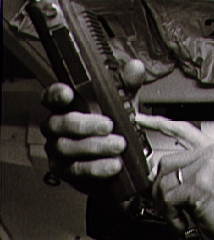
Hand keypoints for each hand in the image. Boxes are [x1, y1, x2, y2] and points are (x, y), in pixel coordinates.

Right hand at [41, 59, 145, 194]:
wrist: (121, 160)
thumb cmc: (116, 126)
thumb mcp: (125, 103)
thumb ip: (128, 84)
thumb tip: (135, 67)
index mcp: (67, 107)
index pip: (52, 97)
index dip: (56, 94)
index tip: (68, 93)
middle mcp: (57, 128)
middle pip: (59, 124)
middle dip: (83, 124)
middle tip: (108, 125)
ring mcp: (59, 151)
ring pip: (68, 148)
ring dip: (95, 147)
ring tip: (118, 145)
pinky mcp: (66, 172)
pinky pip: (77, 170)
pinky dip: (97, 167)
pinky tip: (114, 164)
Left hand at [138, 114, 213, 239]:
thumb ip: (191, 168)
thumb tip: (158, 171)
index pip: (183, 130)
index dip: (158, 123)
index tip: (141, 119)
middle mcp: (213, 154)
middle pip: (166, 162)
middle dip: (159, 188)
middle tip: (168, 206)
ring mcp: (207, 168)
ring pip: (164, 181)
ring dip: (164, 204)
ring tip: (178, 216)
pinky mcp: (200, 186)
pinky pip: (168, 198)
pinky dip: (170, 215)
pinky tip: (183, 222)